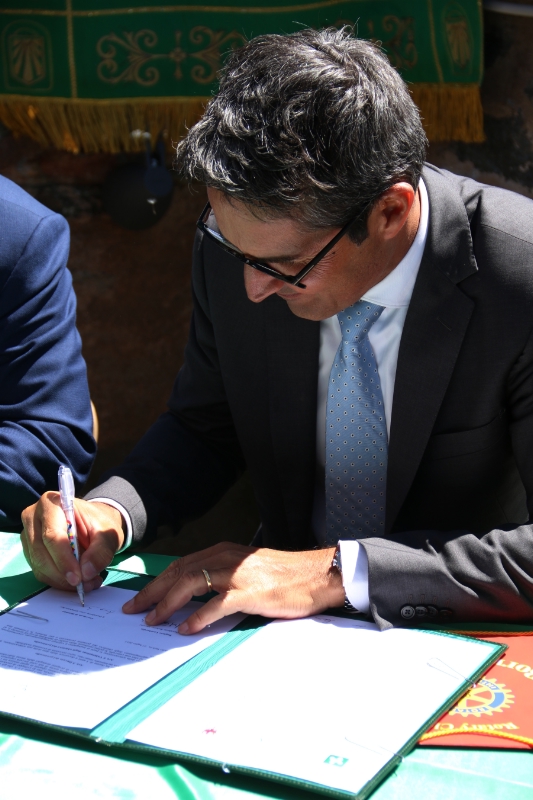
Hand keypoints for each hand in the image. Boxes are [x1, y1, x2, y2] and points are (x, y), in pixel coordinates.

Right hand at [21, 493, 124, 591]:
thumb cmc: (98, 523)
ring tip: (86, 583)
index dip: (64, 559)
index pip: (52, 535)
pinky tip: (76, 580)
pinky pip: (40, 572)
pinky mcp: (30, 551)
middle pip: (41, 553)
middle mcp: (34, 517)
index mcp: (52, 503)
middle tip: (85, 585)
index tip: (78, 577)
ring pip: (39, 566)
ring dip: (62, 581)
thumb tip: (86, 573)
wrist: (92, 523)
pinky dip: (58, 581)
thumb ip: (100, 551)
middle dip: (63, 574)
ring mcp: (29, 535)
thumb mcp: (107, 533)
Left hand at [122, 542, 343, 633]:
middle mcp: (226, 558)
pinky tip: (186, 629)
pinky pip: (215, 605)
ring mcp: (237, 574)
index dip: (158, 581)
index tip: (140, 597)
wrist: (316, 575)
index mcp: (223, 552)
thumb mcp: (248, 569)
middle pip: (179, 572)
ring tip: (153, 620)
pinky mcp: (249, 592)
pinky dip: (197, 617)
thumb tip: (195, 596)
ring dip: (167, 603)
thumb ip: (222, 576)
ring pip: (191, 584)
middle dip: (153, 592)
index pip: (181, 565)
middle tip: (134, 610)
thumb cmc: (284, 575)